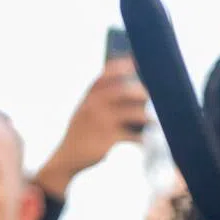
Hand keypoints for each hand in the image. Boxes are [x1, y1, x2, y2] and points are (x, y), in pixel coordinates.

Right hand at [34, 58, 149, 194]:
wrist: (66, 158)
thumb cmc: (81, 132)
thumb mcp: (84, 111)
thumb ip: (99, 97)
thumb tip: (129, 85)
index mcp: (88, 98)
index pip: (105, 76)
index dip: (121, 67)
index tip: (135, 61)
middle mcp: (94, 106)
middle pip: (123, 91)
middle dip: (141, 92)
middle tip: (151, 97)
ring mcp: (101, 122)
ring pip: (133, 113)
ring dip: (146, 117)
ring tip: (153, 121)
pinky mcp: (109, 138)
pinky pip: (133, 135)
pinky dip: (141, 138)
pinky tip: (143, 141)